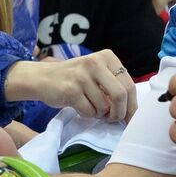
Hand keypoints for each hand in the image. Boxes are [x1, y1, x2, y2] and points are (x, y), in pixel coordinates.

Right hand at [4, 50, 137, 122]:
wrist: (43, 78)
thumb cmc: (74, 78)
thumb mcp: (97, 72)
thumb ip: (114, 84)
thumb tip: (132, 110)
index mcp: (107, 56)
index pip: (129, 84)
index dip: (132, 105)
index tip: (131, 118)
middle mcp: (95, 63)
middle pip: (120, 95)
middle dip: (120, 113)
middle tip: (114, 120)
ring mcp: (82, 76)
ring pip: (104, 106)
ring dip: (100, 114)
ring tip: (91, 108)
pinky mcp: (71, 90)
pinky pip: (89, 111)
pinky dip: (88, 115)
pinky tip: (80, 106)